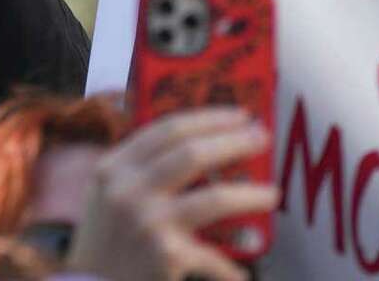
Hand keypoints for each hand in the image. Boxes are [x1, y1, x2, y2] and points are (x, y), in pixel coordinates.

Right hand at [66, 108, 274, 280]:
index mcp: (115, 166)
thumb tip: (200, 140)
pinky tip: (242, 272)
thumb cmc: (106, 238)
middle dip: (235, 142)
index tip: (239, 114)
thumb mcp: (108, 191)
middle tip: (262, 138)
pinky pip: (213, 256)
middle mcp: (129, 189)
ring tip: (272, 193)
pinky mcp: (166, 256)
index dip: (209, 117)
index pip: (168, 129)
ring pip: (215, 198)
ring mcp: (148, 222)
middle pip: (193, 153)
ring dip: (250, 195)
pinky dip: (231, 266)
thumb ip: (140, 165)